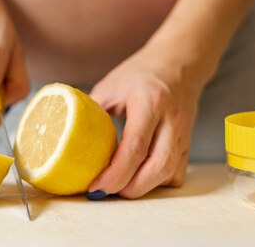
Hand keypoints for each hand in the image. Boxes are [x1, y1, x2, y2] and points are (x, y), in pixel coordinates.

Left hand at [88, 47, 205, 198]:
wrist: (177, 63)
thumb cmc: (140, 73)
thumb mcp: (110, 86)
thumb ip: (91, 113)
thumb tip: (66, 139)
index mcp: (149, 102)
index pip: (135, 147)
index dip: (114, 173)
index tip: (94, 186)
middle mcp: (171, 119)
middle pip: (158, 167)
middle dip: (129, 188)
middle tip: (104, 191)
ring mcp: (183, 133)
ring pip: (170, 174)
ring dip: (143, 188)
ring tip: (118, 187)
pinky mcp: (188, 143)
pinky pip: (176, 174)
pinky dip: (157, 182)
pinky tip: (139, 176)